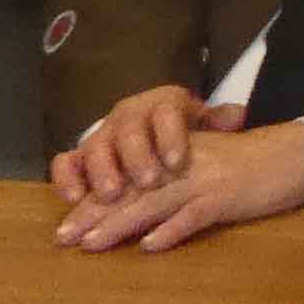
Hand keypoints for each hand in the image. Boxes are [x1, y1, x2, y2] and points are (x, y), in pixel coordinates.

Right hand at [52, 84, 206, 207]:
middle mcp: (127, 116)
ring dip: (102, 171)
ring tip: (111, 194)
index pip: (166, 114)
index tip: (178, 161)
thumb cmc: (180, 131)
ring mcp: (101, 135)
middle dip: (136, 156)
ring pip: (95, 146)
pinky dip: (66, 178)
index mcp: (161, 105)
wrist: (149, 127)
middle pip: (129, 132)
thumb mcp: (202, 122)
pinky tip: (74, 199)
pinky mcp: (79, 155)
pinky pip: (65, 162)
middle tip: (147, 181)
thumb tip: (238, 115)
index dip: (170, 136)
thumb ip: (218, 121)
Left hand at [52, 98, 303, 251]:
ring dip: (120, 224)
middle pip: (130, 191)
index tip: (65, 226)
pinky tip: (150, 246)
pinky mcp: (226, 197)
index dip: (92, 202)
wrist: (291, 155)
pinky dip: (172, 231)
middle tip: (65, 239)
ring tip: (92, 244)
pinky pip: (194, 215)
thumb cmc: (244, 166)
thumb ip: (167, 183)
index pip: (123, 180)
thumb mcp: (200, 167)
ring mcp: (203, 180)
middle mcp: (180, 166)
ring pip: (153, 202)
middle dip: (94, 215)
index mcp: (170, 157)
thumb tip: (130, 214)